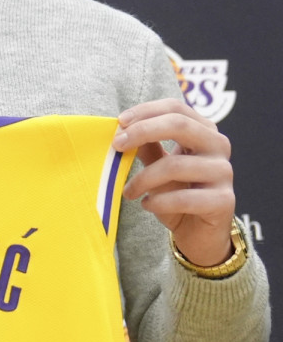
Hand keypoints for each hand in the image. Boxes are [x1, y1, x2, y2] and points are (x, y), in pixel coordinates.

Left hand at [113, 98, 234, 267]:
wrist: (199, 234)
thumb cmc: (177, 194)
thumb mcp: (158, 166)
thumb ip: (147, 146)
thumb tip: (123, 129)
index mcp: (204, 131)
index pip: (175, 108)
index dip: (145, 111)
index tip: (120, 122)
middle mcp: (218, 146)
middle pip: (179, 125)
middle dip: (142, 132)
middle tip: (117, 146)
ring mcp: (224, 172)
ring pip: (175, 165)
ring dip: (143, 179)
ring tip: (129, 192)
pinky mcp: (224, 200)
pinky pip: (184, 198)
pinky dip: (159, 202)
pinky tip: (147, 205)